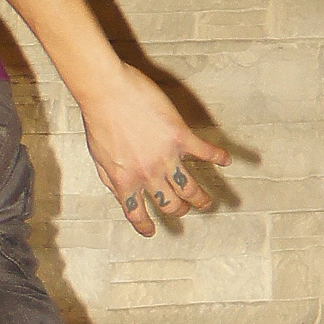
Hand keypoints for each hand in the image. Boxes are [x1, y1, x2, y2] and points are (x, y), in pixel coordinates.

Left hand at [78, 62, 231, 236]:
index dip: (145, 225)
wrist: (105, 91)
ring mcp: (165, 157)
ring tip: (206, 201)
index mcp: (125, 180)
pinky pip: (206, 152)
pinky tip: (225, 159)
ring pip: (190, 189)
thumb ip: (111, 178)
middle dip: (180, 210)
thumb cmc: (98, 120)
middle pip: (170, 204)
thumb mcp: (98, 156)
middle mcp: (147, 174)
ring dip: (201, 198)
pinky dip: (219, 157)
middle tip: (186, 209)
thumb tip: (120, 193)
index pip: (136, 212)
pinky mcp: (180, 137)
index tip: (151, 231)